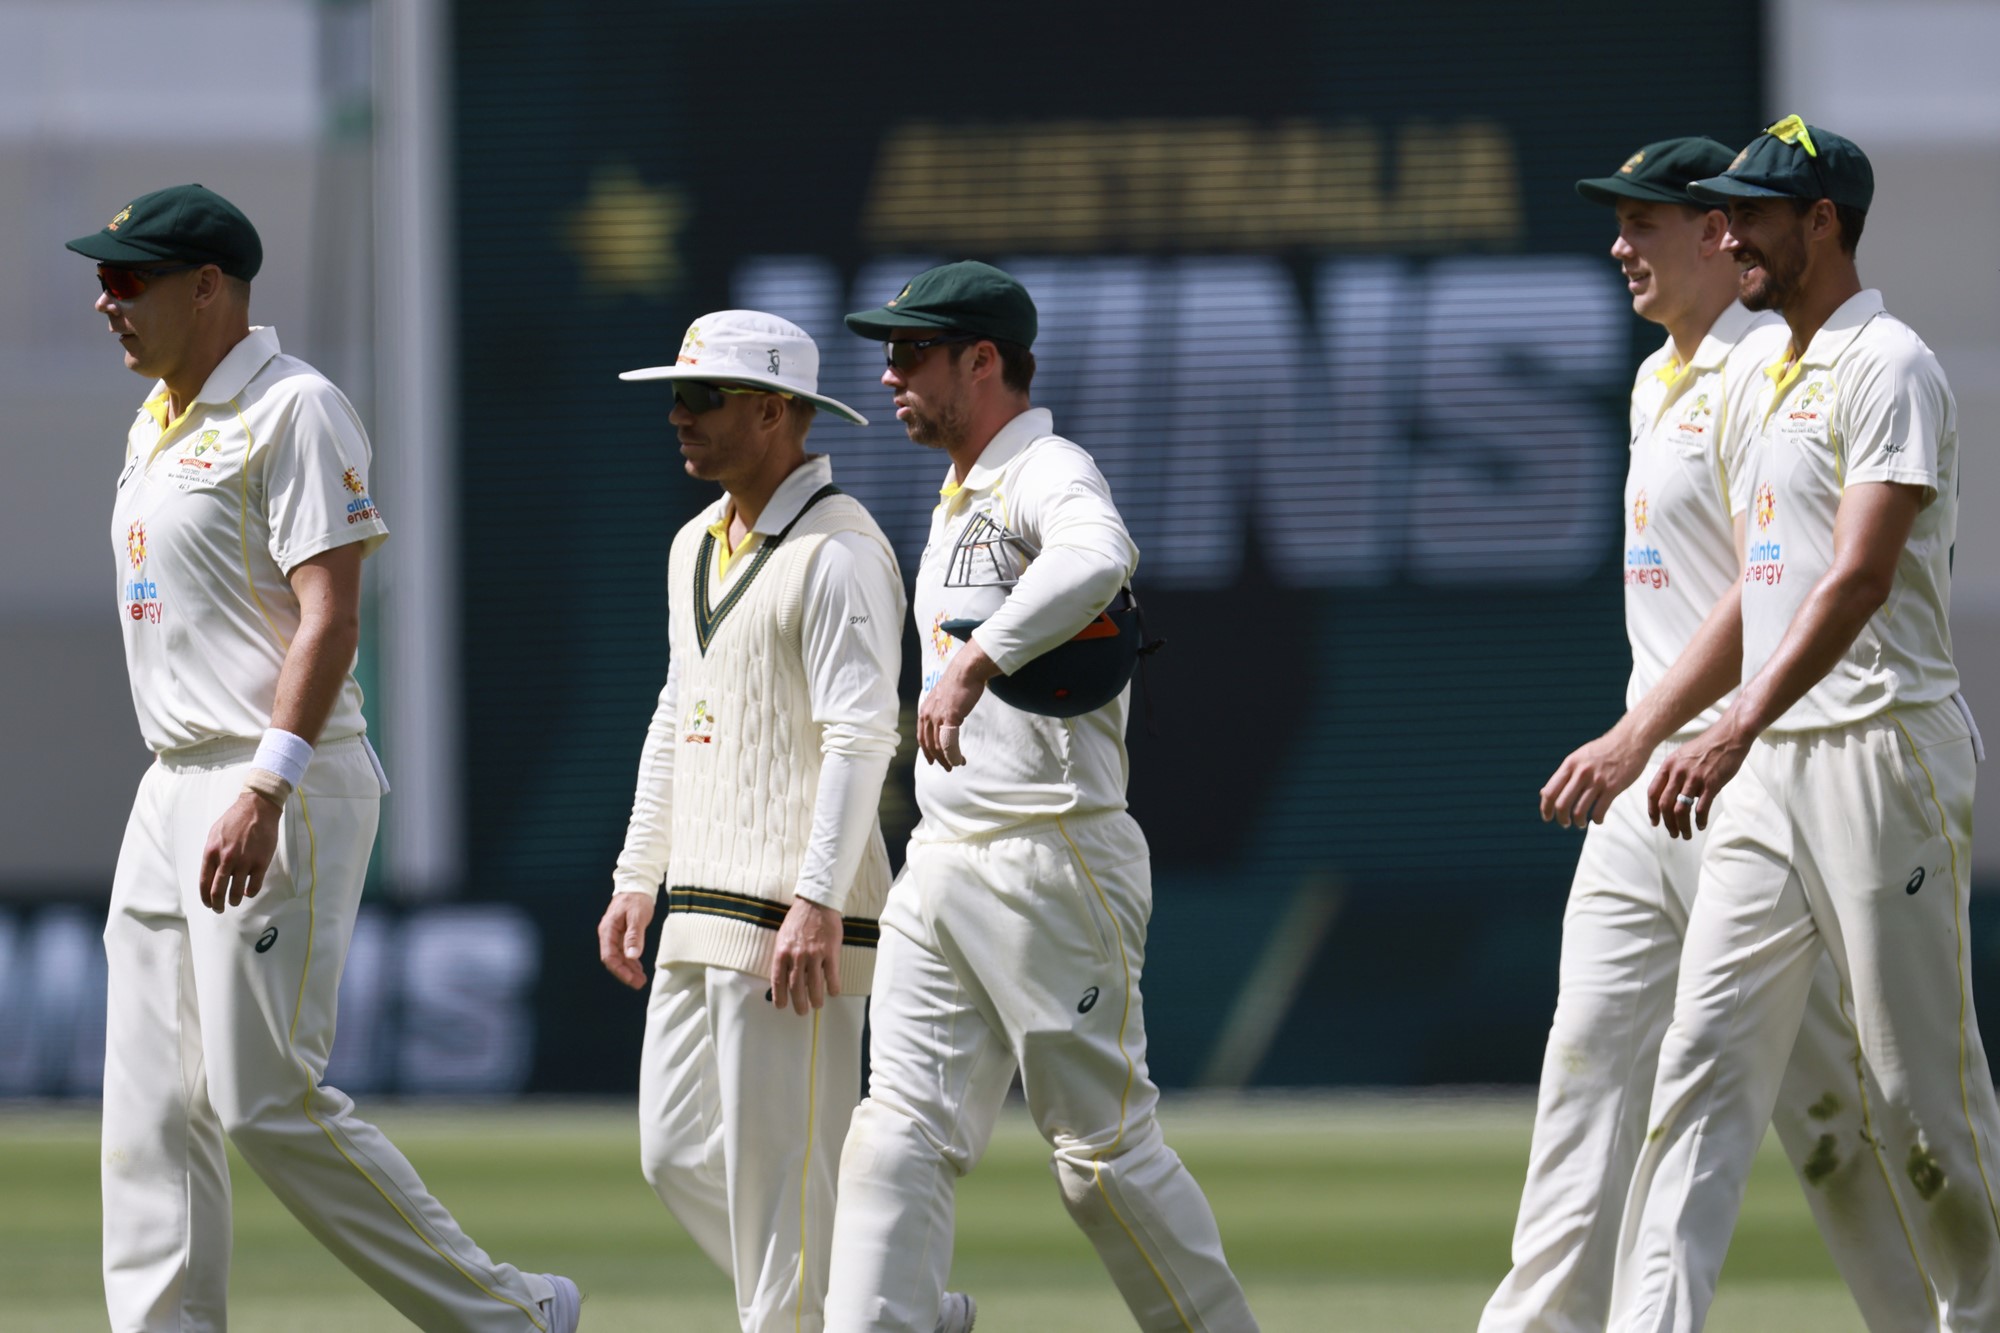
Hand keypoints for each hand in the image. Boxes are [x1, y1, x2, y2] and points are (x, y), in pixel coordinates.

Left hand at [200, 793, 282, 912]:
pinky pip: (254, 886)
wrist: (257, 808)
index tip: (208, 903)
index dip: (205, 897)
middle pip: (218, 891)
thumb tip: (211, 871)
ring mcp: (244, 862)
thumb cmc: (235, 819)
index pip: (204, 883)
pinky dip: (250, 893)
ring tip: (234, 902)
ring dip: (234, 901)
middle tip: (219, 909)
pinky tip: (248, 891)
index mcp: (211, 852)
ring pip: (236, 892)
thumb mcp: (214, 834)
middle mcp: (226, 859)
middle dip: (217, 905)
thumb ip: (211, 854)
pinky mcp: (261, 862)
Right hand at [598, 892, 656, 989]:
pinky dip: (631, 961)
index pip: (609, 956)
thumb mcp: (637, 917)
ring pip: (619, 957)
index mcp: (608, 930)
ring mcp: (614, 935)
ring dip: (629, 969)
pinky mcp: (621, 934)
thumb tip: (632, 957)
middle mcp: (608, 934)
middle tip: (639, 984)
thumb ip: (634, 936)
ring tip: (640, 980)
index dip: (619, 970)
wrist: (637, 885)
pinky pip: (623, 951)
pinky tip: (638, 969)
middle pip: (613, 959)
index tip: (631, 979)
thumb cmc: (637, 899)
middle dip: (625, 973)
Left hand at [771, 896, 843, 1014]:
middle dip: (799, 1003)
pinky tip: (833, 992)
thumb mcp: (783, 937)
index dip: (779, 997)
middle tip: (802, 1011)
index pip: (778, 980)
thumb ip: (783, 957)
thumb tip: (785, 977)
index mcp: (782, 952)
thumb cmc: (798, 920)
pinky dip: (833, 987)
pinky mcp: (830, 951)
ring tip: (817, 1004)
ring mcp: (814, 954)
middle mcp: (796, 955)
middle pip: (796, 987)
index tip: (781, 1006)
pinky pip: (831, 975)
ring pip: (814, 984)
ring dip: (816, 999)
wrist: (816, 903)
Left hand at [918, 637, 999, 769]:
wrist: (966, 671)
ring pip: (939, 746)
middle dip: (938, 759)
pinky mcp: (950, 718)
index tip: (933, 761)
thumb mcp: (944, 699)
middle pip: (929, 745)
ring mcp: (937, 717)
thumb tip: (948, 719)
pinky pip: (949, 742)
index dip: (927, 751)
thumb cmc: (959, 683)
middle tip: (948, 767)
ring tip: (957, 764)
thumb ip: (942, 710)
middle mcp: (928, 715)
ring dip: (948, 759)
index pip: (922, 737)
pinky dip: (954, 754)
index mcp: (925, 711)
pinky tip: (960, 759)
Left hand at [1540, 727, 1648, 827]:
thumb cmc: (1603, 751)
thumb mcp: (1578, 758)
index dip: (1545, 808)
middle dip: (1561, 819)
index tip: (1548, 818)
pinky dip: (1597, 819)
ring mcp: (1597, 780)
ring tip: (1581, 824)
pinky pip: (1599, 811)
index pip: (1550, 792)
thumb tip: (1544, 794)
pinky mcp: (1613, 787)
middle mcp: (1581, 773)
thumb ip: (1564, 775)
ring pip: (1579, 811)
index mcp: (1570, 764)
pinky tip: (1598, 819)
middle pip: (1562, 804)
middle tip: (1565, 824)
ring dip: (1579, 822)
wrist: (1630, 740)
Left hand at [1648, 724, 1751, 839]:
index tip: (1655, 822)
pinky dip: (1700, 820)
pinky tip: (1701, 825)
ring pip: (1681, 810)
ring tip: (1686, 835)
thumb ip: (1674, 772)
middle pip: (1665, 805)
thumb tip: (1670, 793)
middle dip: (1667, 823)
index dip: (1652, 810)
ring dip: (1682, 826)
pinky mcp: (1712, 783)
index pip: (1653, 792)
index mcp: (1669, 765)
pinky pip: (1701, 808)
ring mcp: (1695, 778)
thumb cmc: (1707, 747)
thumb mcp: (1683, 755)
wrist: (1729, 735)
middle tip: (1673, 834)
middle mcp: (1678, 772)